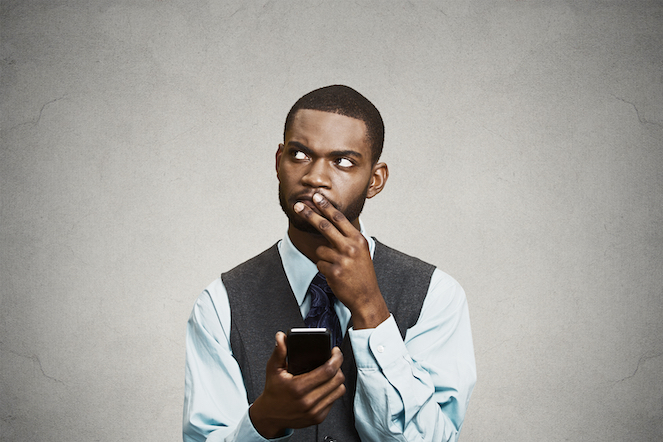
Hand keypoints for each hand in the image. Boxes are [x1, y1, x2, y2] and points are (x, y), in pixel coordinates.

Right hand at [249, 332, 345, 437]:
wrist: (270, 416)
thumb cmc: (273, 392)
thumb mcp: (272, 369)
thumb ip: (279, 352)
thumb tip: (281, 337)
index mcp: (298, 388)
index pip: (327, 371)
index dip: (336, 358)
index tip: (335, 352)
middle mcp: (308, 401)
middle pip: (337, 380)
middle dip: (338, 367)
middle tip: (333, 360)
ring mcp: (314, 411)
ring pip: (339, 391)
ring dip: (338, 379)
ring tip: (331, 373)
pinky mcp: (318, 418)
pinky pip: (334, 401)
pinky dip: (333, 391)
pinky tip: (326, 385)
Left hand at [293, 192, 390, 328]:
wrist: (367, 296)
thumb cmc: (362, 273)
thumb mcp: (361, 251)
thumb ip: (347, 238)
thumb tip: (328, 223)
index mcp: (358, 239)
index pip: (339, 219)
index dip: (326, 207)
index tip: (316, 197)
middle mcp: (351, 247)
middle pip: (324, 226)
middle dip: (309, 214)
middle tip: (298, 205)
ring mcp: (342, 259)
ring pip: (320, 250)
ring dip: (325, 258)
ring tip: (338, 267)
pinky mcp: (334, 271)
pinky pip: (320, 264)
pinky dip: (325, 269)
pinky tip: (336, 275)